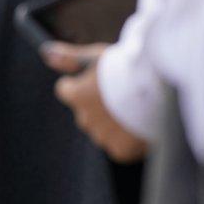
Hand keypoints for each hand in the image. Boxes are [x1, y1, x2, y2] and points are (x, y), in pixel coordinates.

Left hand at [45, 42, 148, 161]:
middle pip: (84, 112)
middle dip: (96, 105)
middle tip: (118, 93)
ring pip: (100, 130)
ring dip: (110, 122)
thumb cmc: (127, 70)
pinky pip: (117, 144)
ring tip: (133, 108)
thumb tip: (45, 53)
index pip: (65, 90)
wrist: (158, 93)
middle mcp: (84, 119)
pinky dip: (125, 137)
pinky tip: (138, 123)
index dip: (79, 84)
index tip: (93, 80)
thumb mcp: (96, 56)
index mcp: (76, 95)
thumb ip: (68, 58)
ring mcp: (101, 137)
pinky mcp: (119, 151)